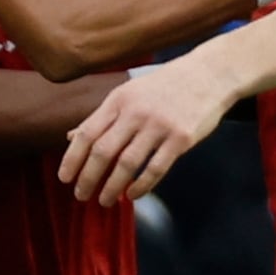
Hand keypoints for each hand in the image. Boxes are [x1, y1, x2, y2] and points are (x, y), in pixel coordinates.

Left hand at [60, 54, 236, 202]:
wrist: (210, 74)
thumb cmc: (166, 85)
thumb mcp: (130, 93)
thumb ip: (103, 116)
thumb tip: (70, 137)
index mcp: (119, 99)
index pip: (87, 133)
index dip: (72, 159)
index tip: (65, 178)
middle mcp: (136, 112)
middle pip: (103, 152)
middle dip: (88, 178)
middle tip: (81, 195)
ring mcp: (160, 125)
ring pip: (127, 164)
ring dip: (112, 187)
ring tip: (105, 200)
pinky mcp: (181, 138)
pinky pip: (155, 169)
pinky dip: (141, 186)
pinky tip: (132, 195)